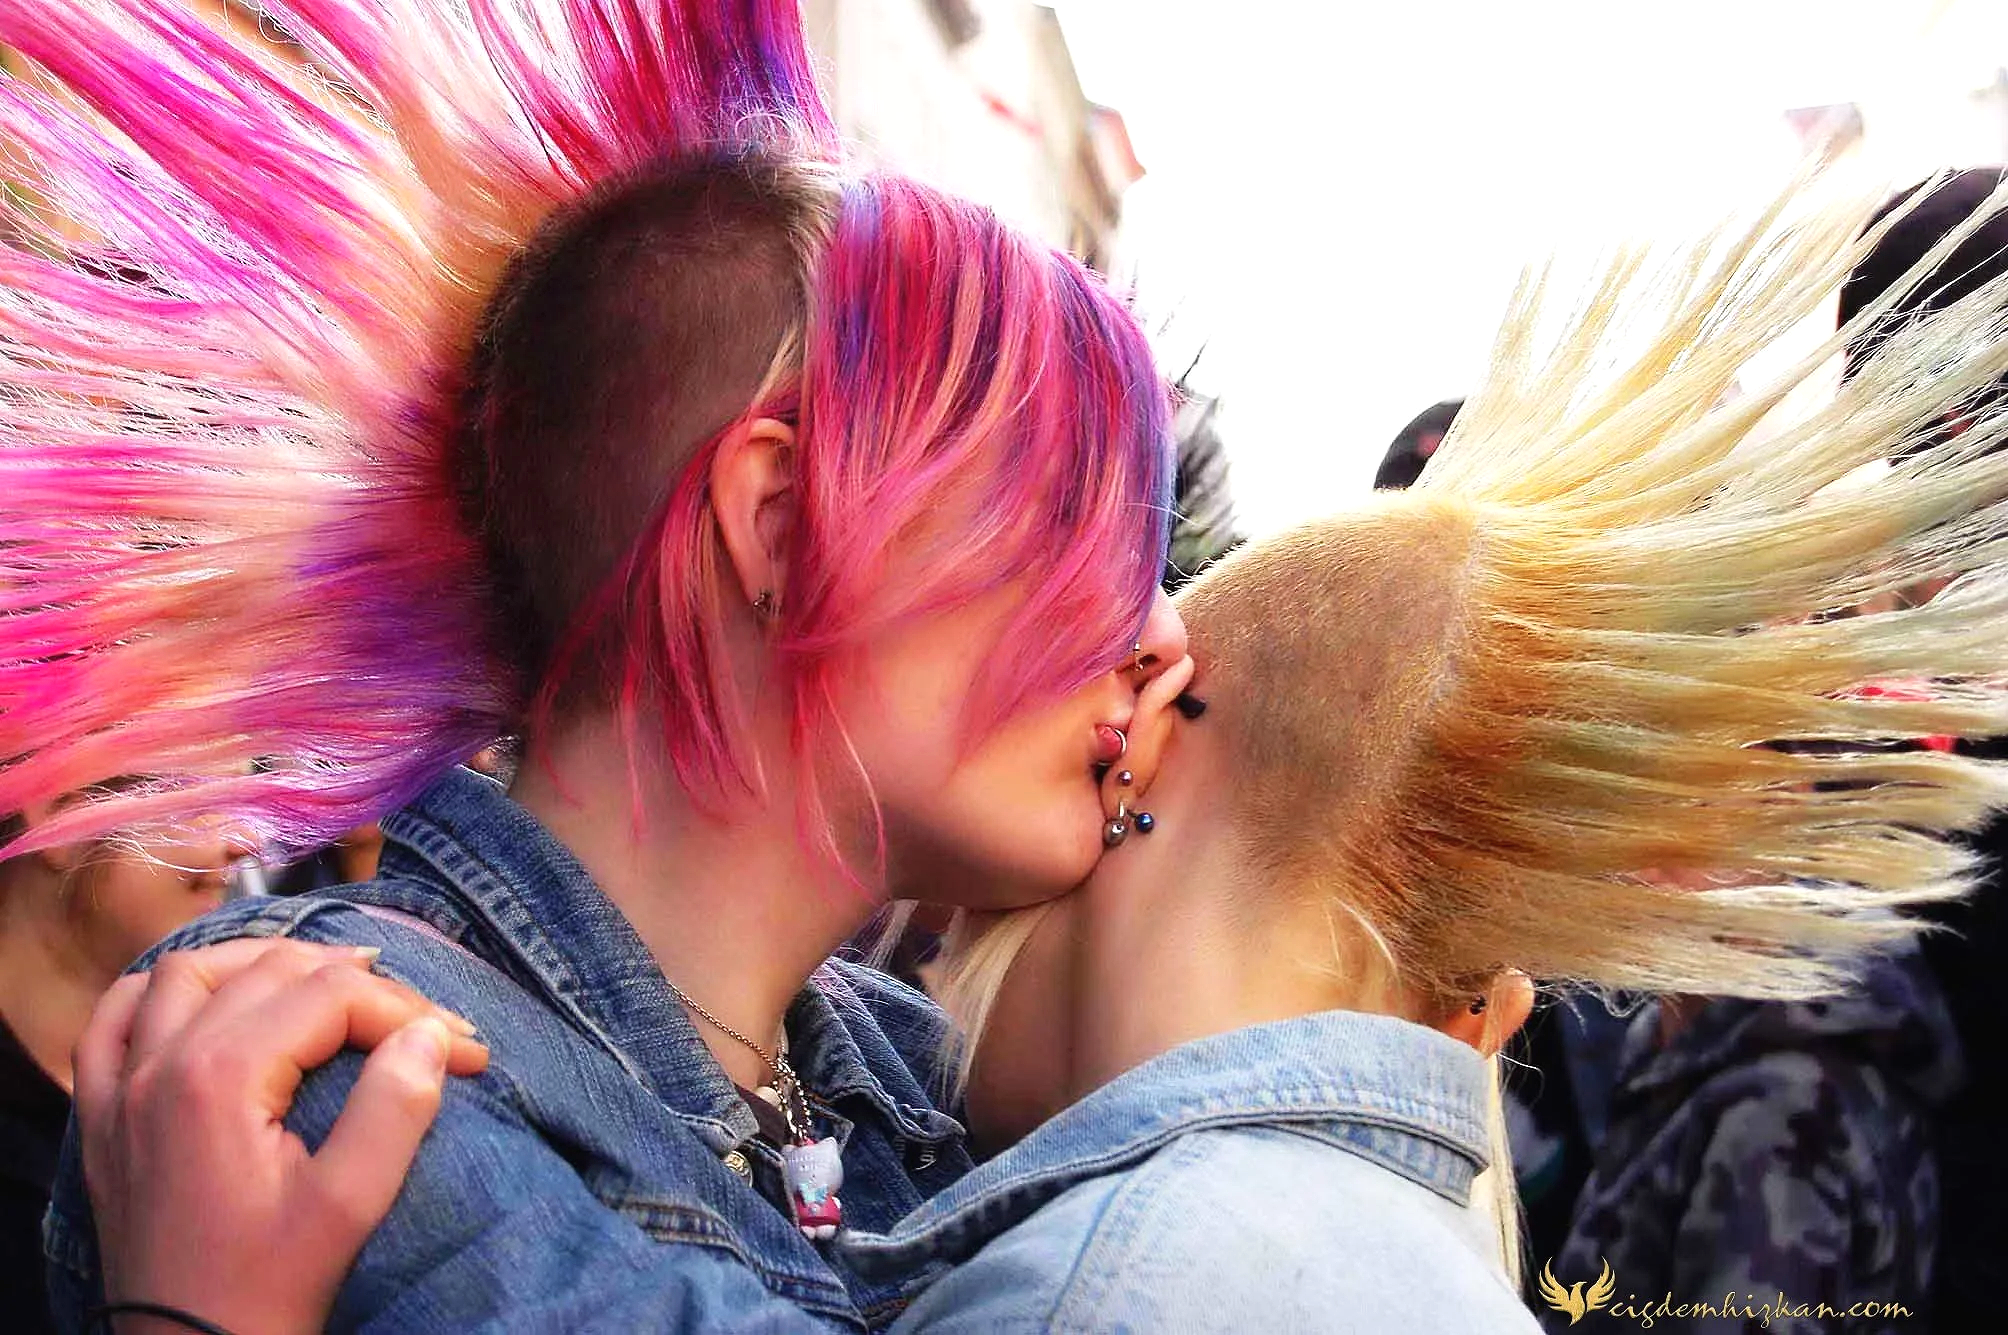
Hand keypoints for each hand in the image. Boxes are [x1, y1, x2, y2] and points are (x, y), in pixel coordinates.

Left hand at [75, 938, 489, 1334]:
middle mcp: (161, 1064)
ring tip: (322, 980)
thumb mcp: (349, 1206)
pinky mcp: (104, 1117)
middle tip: (419, 1022)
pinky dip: (156, 993)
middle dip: (360, 983)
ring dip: (259, 962)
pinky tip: (202, 999)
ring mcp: (122, 1089)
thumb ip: (395, 1106)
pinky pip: (112, 1022)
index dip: (413, 1012)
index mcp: (221, 1078)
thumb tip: (430, 1035)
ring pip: (186, 973)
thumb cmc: (266, 1290)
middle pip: (273, 971)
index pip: (335, 995)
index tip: (469, 1047)